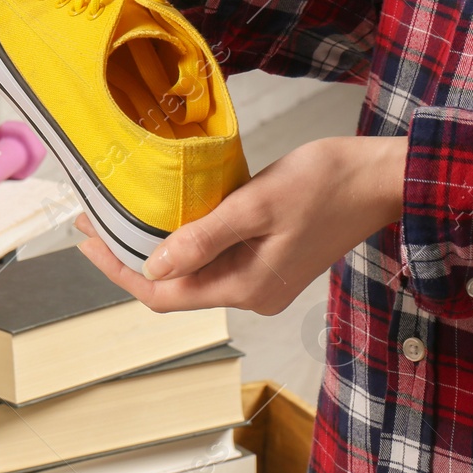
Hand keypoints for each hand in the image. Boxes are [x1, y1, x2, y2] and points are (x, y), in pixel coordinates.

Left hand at [74, 136, 406, 314]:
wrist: (385, 178)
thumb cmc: (327, 183)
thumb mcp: (256, 205)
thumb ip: (203, 238)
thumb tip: (154, 266)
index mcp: (247, 287)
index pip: (164, 294)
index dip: (120, 271)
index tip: (87, 241)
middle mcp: (253, 294)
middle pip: (174, 287)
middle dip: (129, 257)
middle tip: (91, 223)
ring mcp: (264, 279)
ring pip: (193, 271)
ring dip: (155, 248)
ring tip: (116, 217)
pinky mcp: (272, 260)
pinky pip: (216, 258)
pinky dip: (185, 240)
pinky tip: (165, 216)